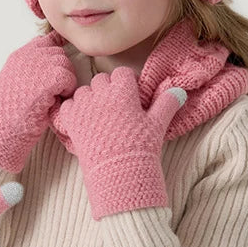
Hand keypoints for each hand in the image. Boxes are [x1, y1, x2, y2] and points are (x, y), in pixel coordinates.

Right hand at [0, 32, 76, 171]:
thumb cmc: (8, 111)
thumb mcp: (16, 81)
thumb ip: (31, 68)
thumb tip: (53, 60)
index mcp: (19, 55)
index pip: (45, 41)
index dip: (54, 55)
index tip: (53, 72)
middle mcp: (28, 55)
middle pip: (58, 53)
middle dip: (60, 71)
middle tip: (52, 91)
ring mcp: (38, 64)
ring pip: (66, 64)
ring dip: (64, 82)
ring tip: (52, 97)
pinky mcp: (49, 77)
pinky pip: (69, 78)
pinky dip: (67, 91)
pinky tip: (55, 102)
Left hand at [52, 67, 185, 219]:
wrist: (120, 172)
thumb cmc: (141, 147)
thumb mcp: (157, 124)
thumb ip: (167, 103)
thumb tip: (180, 91)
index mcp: (123, 91)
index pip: (121, 73)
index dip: (125, 83)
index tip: (129, 96)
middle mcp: (101, 94)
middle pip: (101, 80)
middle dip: (107, 89)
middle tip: (115, 107)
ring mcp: (84, 106)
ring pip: (83, 91)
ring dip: (90, 99)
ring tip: (99, 116)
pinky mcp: (71, 120)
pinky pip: (67, 105)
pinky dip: (73, 110)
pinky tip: (84, 121)